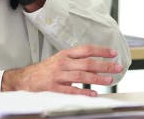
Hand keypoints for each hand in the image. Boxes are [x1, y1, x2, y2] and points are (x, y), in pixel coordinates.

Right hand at [1, 45, 123, 94]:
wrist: (26, 77)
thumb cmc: (46, 68)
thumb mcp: (61, 58)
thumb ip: (76, 58)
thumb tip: (95, 59)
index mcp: (66, 54)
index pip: (87, 50)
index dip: (101, 51)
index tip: (113, 53)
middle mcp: (63, 62)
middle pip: (87, 63)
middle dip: (104, 65)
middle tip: (117, 67)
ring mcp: (58, 75)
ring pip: (81, 76)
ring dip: (97, 78)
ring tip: (109, 80)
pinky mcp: (53, 87)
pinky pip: (70, 90)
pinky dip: (83, 92)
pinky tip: (92, 94)